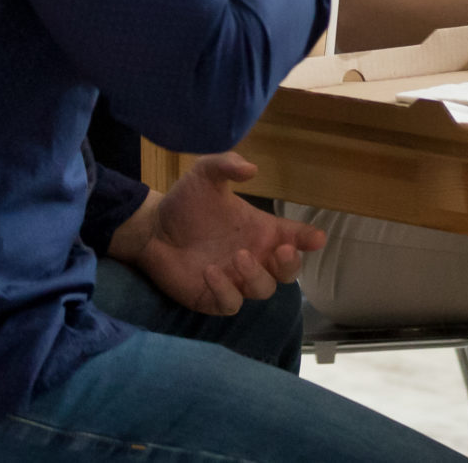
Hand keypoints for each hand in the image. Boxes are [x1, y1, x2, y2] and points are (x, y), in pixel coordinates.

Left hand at [112, 153, 323, 315]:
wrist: (151, 228)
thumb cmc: (185, 202)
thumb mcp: (205, 174)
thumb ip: (227, 164)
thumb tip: (252, 169)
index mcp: (262, 230)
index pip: (296, 237)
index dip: (309, 239)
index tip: (316, 238)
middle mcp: (255, 257)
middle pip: (288, 272)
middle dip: (291, 264)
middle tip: (282, 251)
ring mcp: (235, 280)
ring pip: (263, 289)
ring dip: (256, 276)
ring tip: (238, 257)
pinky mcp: (212, 298)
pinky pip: (230, 303)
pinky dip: (226, 291)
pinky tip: (211, 272)